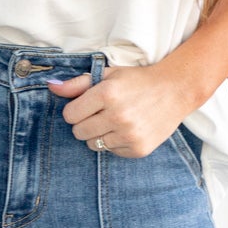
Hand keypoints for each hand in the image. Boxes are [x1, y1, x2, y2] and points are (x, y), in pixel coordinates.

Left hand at [46, 58, 198, 156]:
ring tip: (116, 121)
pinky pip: (111, 151)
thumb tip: (51, 86)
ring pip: (93, 144)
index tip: (86, 106)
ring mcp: (129, 134)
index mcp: (107, 93)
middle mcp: (117, 115)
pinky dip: (115, 142)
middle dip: (85, 123)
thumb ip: (78, 83)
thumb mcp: (109, 75)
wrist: (176, 90)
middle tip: (101, 114)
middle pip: (78, 132)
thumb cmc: (138, 81)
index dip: (75, 110)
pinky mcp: (138, 149)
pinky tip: (128, 129)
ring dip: (99, 134)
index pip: (70, 115)